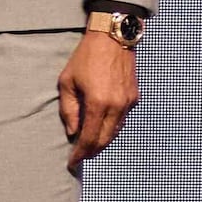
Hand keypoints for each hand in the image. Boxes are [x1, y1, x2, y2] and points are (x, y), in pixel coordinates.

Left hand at [57, 30, 139, 165]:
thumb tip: (72, 132)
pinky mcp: (134, 97)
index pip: (90, 138)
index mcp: (98, 103)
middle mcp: (117, 107)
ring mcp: (129, 103)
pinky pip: (122, 120)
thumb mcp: (67, 82)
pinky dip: (111, 129)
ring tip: (88, 146)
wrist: (112, 38)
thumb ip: (69, 110)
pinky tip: (101, 128)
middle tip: (80, 157)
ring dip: (102, 142)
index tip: (72, 163)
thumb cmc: (85, 57)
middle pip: (105, 140)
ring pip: (116, 132)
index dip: (80, 153)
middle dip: (92, 152)